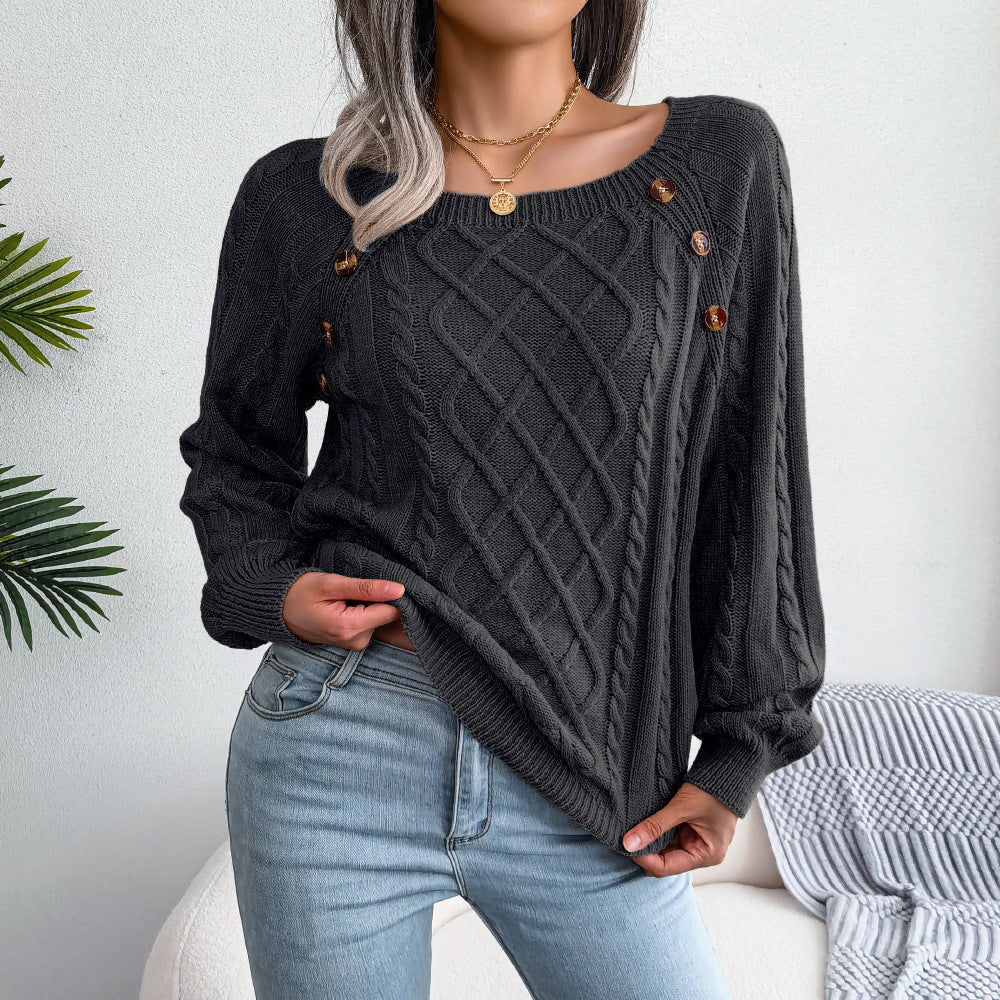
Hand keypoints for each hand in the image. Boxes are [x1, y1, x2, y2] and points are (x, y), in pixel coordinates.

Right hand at [282, 571, 404, 648]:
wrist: (278, 611)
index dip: (389, 595)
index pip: (392, 612)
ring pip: (379, 619)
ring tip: (346, 597)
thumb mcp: (331, 584)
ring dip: (369, 605)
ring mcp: (354, 644)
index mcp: (350, 627)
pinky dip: (363, 612)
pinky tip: (346, 605)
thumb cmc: (300, 593)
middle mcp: (355, 641)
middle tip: (353, 590)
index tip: (375, 584)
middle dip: (378, 599)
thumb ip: (366, 588)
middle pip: (387, 616)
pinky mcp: (354, 641)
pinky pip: (370, 623)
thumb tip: (398, 589)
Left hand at [621, 781, 737, 877]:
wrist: (725, 773)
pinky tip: (641, 828)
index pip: (667, 867)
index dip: (644, 859)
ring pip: (665, 850)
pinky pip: (669, 839)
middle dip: (645, 853)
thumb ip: (654, 826)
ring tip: (629, 834)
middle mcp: (702, 854)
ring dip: (649, 843)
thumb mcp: (680, 808)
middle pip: (665, 861)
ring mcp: (696, 843)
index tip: (625, 847)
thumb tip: (629, 843)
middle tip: (623, 840)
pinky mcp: (691, 833)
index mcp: (706, 855)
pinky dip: (656, 834)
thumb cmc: (711, 792)